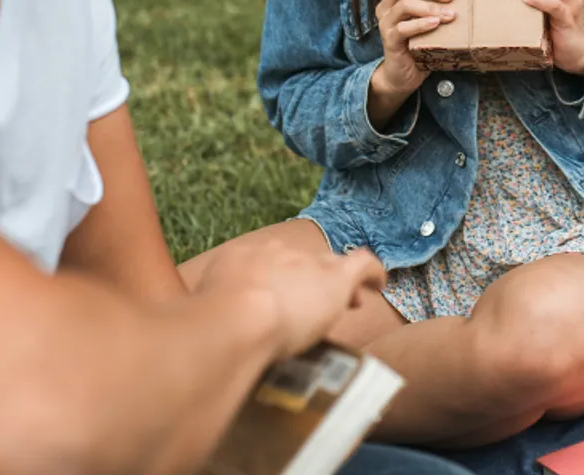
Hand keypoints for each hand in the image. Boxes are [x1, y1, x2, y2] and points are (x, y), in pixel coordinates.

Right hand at [194, 233, 385, 361]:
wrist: (238, 318)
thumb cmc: (214, 326)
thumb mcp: (202, 314)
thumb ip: (212, 315)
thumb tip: (208, 330)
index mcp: (242, 260)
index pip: (267, 264)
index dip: (281, 282)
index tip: (283, 301)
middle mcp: (275, 253)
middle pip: (301, 264)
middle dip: (310, 284)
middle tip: (315, 307)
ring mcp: (306, 262)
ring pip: (331, 266)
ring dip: (339, 286)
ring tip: (350, 304)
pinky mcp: (335, 277)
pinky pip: (362, 264)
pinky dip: (373, 273)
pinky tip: (381, 284)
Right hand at [368, 0, 455, 119]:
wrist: (404, 75)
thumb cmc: (421, 44)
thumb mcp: (428, 21)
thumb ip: (437, 6)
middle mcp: (386, 7)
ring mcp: (386, 24)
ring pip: (404, 4)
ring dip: (429, 7)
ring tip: (450, 14)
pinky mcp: (389, 41)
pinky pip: (403, 28)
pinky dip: (421, 24)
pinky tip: (436, 24)